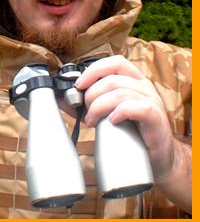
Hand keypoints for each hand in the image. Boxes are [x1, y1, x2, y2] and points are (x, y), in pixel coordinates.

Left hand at [75, 56, 173, 181]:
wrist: (157, 158)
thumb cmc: (132, 133)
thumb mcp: (108, 114)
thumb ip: (88, 104)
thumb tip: (62, 98)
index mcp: (134, 80)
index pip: (115, 63)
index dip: (94, 70)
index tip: (79, 85)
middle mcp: (144, 86)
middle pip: (112, 79)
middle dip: (92, 94)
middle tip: (85, 111)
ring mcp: (152, 100)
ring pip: (120, 93)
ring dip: (99, 106)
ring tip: (92, 121)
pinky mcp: (155, 117)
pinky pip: (136, 107)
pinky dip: (120, 112)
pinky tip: (112, 121)